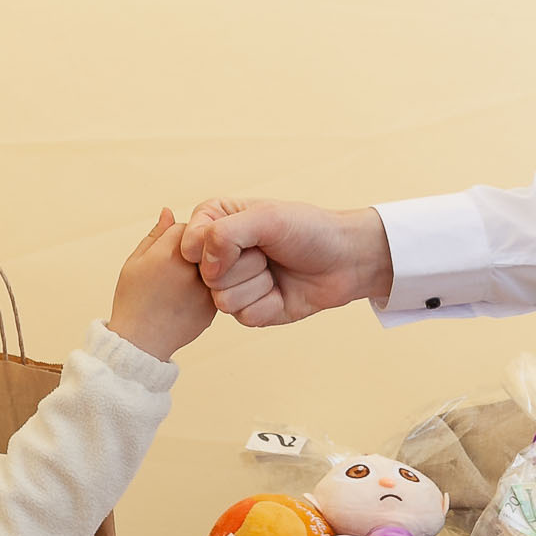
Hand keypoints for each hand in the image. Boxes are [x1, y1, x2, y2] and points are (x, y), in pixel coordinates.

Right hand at [108, 208, 217, 360]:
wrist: (141, 343)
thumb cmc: (133, 299)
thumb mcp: (135, 262)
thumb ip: (156, 235)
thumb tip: (169, 210)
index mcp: (169, 255)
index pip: (187, 227)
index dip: (177, 236)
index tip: (167, 249)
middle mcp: (192, 271)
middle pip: (206, 243)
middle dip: (197, 248)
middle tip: (180, 264)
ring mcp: (206, 290)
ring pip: (217, 263)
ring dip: (208, 265)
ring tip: (184, 280)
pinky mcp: (214, 307)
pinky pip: (220, 284)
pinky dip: (211, 284)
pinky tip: (190, 295)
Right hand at [180, 200, 393, 326]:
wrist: (346, 259)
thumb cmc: (309, 229)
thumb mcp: (266, 218)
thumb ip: (225, 234)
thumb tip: (205, 268)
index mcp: (216, 222)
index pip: (188, 242)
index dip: (213, 245)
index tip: (247, 235)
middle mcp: (219, 254)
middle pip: (206, 275)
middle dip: (244, 265)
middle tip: (269, 252)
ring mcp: (234, 284)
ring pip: (223, 300)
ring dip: (258, 285)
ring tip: (276, 270)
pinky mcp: (250, 310)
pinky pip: (244, 316)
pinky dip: (269, 304)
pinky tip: (283, 291)